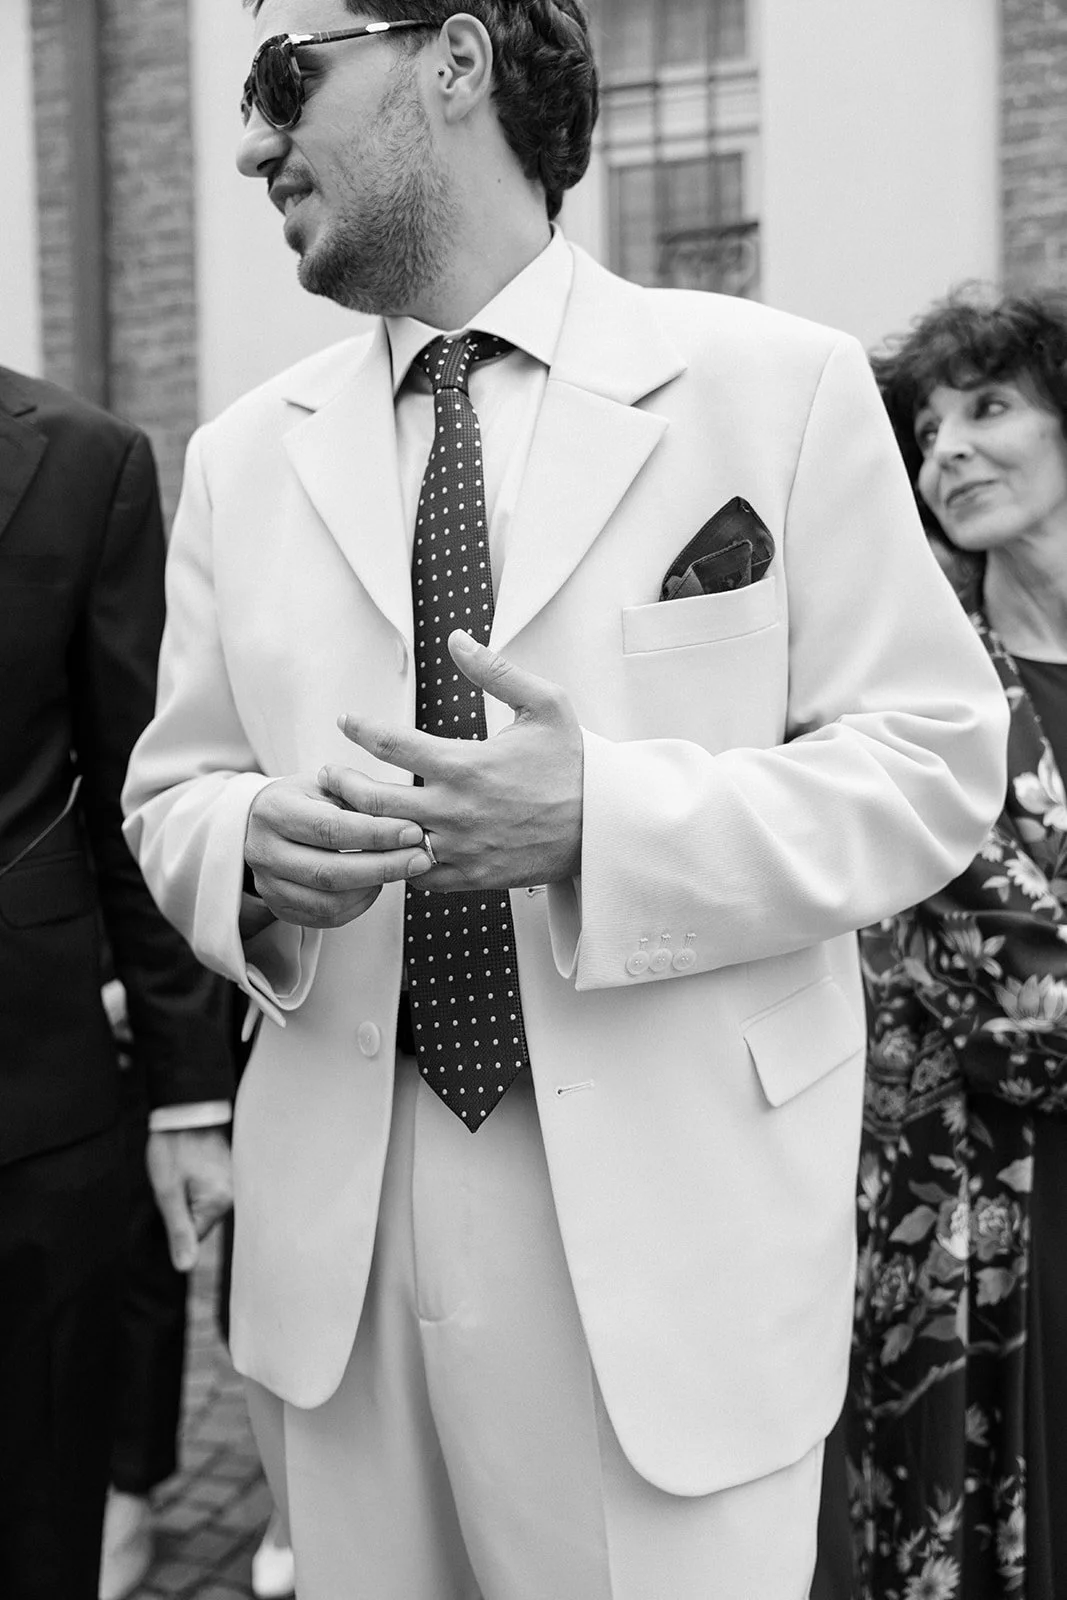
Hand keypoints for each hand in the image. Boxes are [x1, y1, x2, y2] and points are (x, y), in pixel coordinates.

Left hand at [146, 1128, 233, 1272]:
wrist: (184, 1109)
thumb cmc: (173, 1148)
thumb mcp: (167, 1191)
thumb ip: (178, 1230)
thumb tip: (185, 1267)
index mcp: (220, 1201)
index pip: (195, 1235)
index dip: (175, 1220)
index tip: (170, 1194)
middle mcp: (235, 1193)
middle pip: (202, 1220)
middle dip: (184, 1207)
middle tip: (175, 1180)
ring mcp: (235, 1180)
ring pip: (205, 1205)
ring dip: (190, 1194)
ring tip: (183, 1170)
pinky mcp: (231, 1170)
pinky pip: (211, 1190)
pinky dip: (198, 1184)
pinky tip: (191, 1166)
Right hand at [244, 773, 432, 928]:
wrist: (266, 822)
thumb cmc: (305, 800)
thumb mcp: (326, 785)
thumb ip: (359, 799)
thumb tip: (406, 823)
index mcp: (274, 811)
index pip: (330, 828)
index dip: (376, 834)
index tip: (412, 832)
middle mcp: (264, 851)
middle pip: (331, 871)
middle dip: (383, 867)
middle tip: (420, 859)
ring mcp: (269, 884)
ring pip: (329, 901)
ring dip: (373, 888)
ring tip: (401, 870)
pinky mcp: (279, 907)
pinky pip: (326, 917)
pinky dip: (358, 905)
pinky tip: (376, 886)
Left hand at [322, 631, 583, 891]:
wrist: (603, 827)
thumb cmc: (574, 763)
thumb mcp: (546, 705)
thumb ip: (496, 671)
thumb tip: (457, 639)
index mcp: (465, 765)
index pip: (392, 743)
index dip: (360, 728)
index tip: (346, 720)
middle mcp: (454, 809)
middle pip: (372, 800)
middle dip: (342, 782)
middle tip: (330, 772)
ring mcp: (459, 848)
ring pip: (387, 842)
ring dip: (361, 826)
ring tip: (347, 812)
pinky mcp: (469, 877)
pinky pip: (415, 876)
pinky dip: (396, 862)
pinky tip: (390, 846)